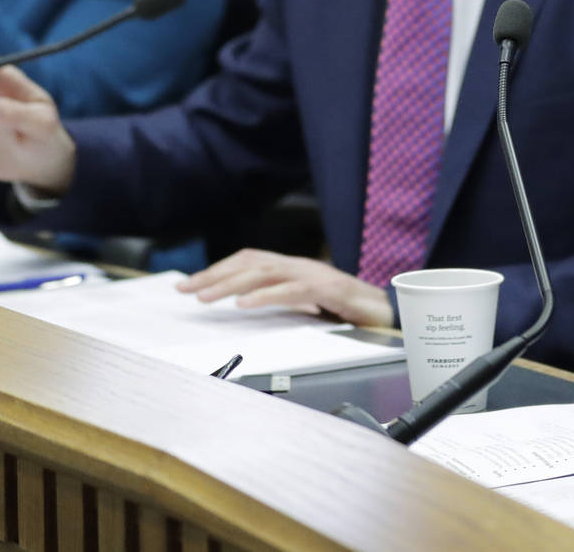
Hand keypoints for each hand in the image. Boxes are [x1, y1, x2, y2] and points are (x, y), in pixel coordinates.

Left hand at [178, 250, 395, 328]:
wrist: (388, 313)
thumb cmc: (345, 311)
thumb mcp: (304, 304)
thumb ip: (279, 299)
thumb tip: (243, 304)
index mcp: (292, 267)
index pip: (248, 260)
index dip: (217, 270)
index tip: (188, 285)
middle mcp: (300, 265)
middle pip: (250, 263)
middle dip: (214, 275)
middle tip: (185, 290)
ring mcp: (315, 274)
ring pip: (265, 273)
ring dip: (231, 284)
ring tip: (206, 297)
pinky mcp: (328, 289)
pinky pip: (292, 290)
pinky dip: (265, 296)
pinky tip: (244, 304)